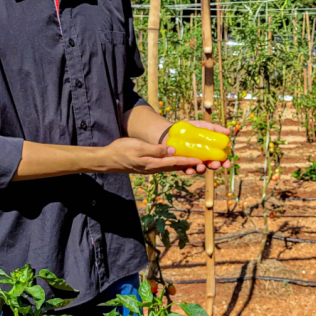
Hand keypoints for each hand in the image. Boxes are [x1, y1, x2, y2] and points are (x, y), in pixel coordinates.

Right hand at [96, 137, 213, 174]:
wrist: (109, 159)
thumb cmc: (122, 151)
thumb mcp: (139, 147)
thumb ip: (156, 150)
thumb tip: (173, 150)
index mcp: (154, 163)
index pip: (176, 162)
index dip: (190, 161)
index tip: (202, 160)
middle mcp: (156, 167)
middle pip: (178, 167)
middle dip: (192, 165)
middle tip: (206, 163)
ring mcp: (153, 167)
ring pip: (174, 167)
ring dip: (186, 165)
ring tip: (200, 162)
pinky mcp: (151, 165)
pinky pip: (167, 165)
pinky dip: (177, 163)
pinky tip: (182, 159)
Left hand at [172, 119, 232, 175]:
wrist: (172, 131)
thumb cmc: (189, 129)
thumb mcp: (202, 126)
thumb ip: (214, 128)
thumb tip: (228, 131)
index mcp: (209, 150)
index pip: (219, 158)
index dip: (224, 162)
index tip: (227, 164)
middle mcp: (202, 157)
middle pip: (211, 165)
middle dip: (214, 166)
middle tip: (215, 164)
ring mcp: (192, 161)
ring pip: (200, 169)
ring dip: (202, 169)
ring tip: (201, 166)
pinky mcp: (182, 164)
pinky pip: (186, 169)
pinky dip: (189, 170)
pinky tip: (190, 169)